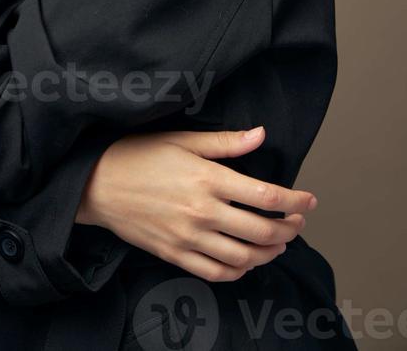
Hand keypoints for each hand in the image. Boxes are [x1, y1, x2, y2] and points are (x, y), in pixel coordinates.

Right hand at [76, 126, 314, 282]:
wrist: (97, 183)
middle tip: (296, 222)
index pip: (265, 196)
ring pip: (243, 258)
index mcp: (207, 178)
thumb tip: (260, 135)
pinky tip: (246, 262)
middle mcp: (202, 211)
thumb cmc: (138, 155)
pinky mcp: (175, 254)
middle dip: (288, 229)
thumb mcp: (182, 139)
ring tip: (278, 243)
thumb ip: (225, 142)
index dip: (294, 201)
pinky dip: (238, 272)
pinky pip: (216, 273)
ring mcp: (188, 237)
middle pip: (261, 231)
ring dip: (268, 253)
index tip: (309, 201)